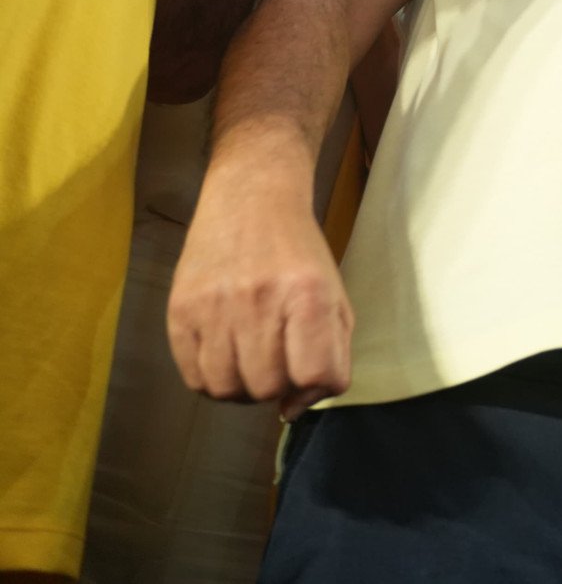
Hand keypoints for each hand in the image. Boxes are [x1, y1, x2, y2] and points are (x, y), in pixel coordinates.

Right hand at [168, 164, 353, 418]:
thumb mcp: (334, 296)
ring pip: (227, 390)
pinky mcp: (179, 310)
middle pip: (267, 388)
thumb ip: (331, 355)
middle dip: (278, 385)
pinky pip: (193, 377)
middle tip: (278, 359)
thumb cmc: (300, 255)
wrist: (251, 199)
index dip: (316, 386)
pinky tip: (225, 353)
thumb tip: (293, 410)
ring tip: (250, 358)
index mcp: (309, 295)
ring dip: (243, 386)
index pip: (313, 374)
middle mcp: (260, 301)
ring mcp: (214, 306)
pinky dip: (212, 378)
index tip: (311, 372)